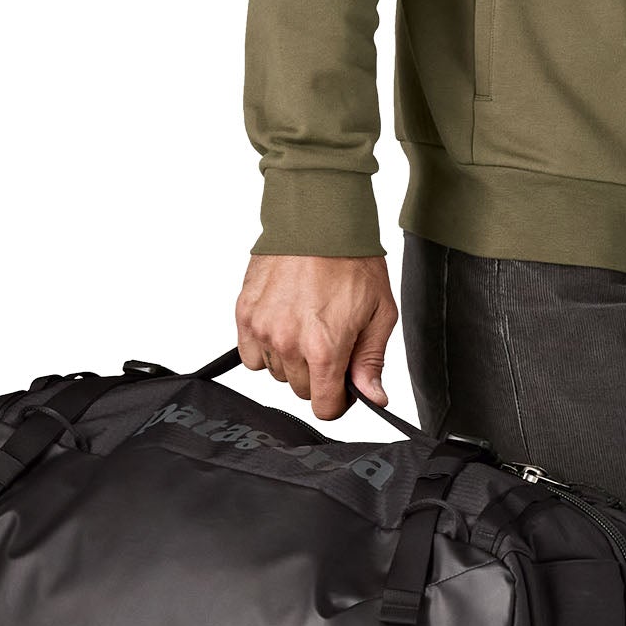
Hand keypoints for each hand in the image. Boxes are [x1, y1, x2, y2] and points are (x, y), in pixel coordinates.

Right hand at [235, 253, 397, 420]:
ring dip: (291, 360)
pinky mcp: (245, 314)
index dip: (337, 400)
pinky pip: (251, 355)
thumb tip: (372, 397)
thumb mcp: (379, 313)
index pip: (324, 407)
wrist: (318, 218)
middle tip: (329, 342)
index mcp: (324, 348)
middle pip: (301, 390)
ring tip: (306, 326)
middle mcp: (289, 343)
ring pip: (276, 373)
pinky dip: (266, 348)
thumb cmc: (351, 260)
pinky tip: (283, 325)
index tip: (342, 385)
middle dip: (317, 375)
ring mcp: (263, 329)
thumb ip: (371, 361)